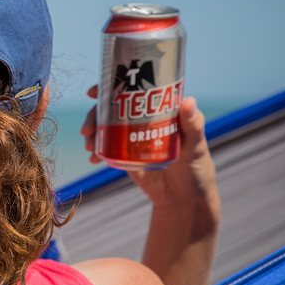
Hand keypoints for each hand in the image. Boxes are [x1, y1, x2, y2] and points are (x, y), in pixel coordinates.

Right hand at [81, 85, 220, 284]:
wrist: (184, 198)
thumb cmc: (197, 167)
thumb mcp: (196, 145)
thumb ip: (193, 125)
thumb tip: (188, 101)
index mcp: (159, 108)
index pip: (132, 89)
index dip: (110, 85)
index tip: (94, 92)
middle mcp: (142, 118)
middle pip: (111, 107)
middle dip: (94, 115)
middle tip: (87, 130)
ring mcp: (131, 135)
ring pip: (105, 126)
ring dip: (92, 132)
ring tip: (90, 146)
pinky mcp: (124, 154)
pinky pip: (105, 147)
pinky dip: (96, 150)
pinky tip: (93, 158)